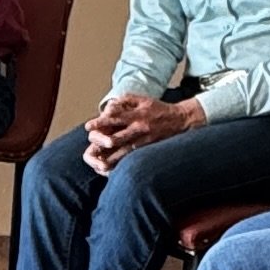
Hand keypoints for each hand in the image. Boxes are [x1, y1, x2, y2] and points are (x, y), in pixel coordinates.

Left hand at [84, 92, 200, 171]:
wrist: (181, 120)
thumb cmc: (158, 109)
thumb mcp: (142, 99)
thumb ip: (124, 100)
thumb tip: (108, 107)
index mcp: (136, 114)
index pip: (114, 118)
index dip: (100, 123)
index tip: (88, 127)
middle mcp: (139, 129)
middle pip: (116, 138)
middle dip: (101, 143)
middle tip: (90, 148)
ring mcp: (145, 141)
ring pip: (124, 153)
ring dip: (110, 159)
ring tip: (97, 164)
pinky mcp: (149, 149)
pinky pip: (133, 159)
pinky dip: (123, 164)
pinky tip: (113, 170)